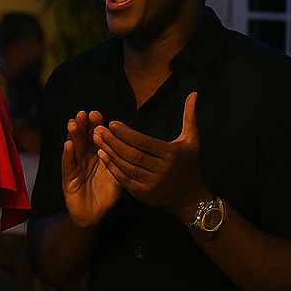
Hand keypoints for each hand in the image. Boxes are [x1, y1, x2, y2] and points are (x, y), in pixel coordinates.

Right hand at [62, 109, 122, 228]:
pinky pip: (68, 165)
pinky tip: (68, 145)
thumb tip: (130, 142)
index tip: (97, 115)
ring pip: (73, 149)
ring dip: (73, 136)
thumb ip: (119, 160)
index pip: (95, 137)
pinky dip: (68, 155)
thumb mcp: (117, 175)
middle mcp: (84, 158)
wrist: (94, 215)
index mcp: (96, 155)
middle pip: (82, 139)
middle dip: (82, 126)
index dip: (95, 126)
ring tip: (73, 123)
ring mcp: (75, 167)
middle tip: (84, 114)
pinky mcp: (68, 179)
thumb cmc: (106, 194)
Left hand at [94, 93, 209, 221]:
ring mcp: (153, 184)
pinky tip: (103, 156)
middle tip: (98, 129)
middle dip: (113, 141)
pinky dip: (112, 168)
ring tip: (97, 140)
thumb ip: (190, 117)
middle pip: (133, 154)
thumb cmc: (188, 164)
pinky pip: (125, 180)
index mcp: (172, 155)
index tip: (112, 123)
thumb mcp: (191, 140)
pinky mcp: (144, 195)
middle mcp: (163, 171)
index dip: (127, 134)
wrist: (190, 197)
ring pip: (127, 167)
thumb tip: (193, 93)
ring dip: (110, 153)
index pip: (145, 143)